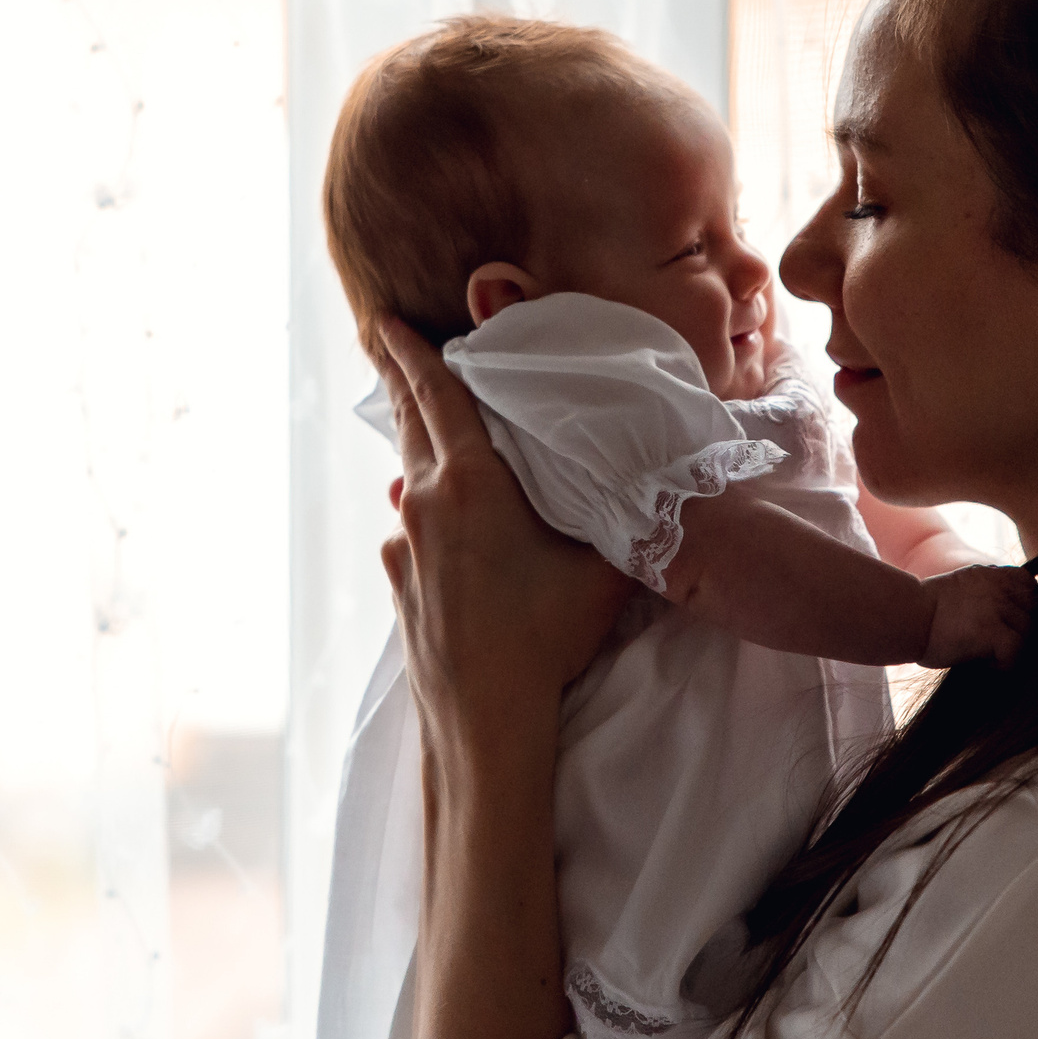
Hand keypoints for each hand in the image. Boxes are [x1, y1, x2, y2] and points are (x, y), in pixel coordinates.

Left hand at [375, 317, 632, 747]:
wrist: (484, 718)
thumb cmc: (547, 637)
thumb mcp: (601, 565)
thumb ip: (619, 510)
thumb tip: (650, 476)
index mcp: (470, 482)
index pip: (435, 395)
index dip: (412, 353)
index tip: (387, 321)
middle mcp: (425, 502)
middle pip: (409, 423)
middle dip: (402, 380)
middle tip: (392, 342)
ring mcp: (403, 543)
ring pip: (410, 474)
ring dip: (419, 444)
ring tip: (434, 426)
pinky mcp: (397, 579)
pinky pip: (411, 522)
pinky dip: (427, 503)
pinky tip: (451, 518)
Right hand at [918, 562, 1037, 668]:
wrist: (904, 617)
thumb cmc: (926, 612)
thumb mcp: (963, 587)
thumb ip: (990, 592)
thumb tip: (1015, 615)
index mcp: (992, 574)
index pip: (1029, 585)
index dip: (1023, 606)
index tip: (1005, 623)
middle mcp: (998, 586)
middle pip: (1034, 611)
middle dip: (1020, 630)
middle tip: (995, 644)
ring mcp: (997, 606)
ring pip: (1028, 633)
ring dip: (1012, 648)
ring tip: (987, 655)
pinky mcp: (992, 630)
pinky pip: (1017, 651)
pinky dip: (1004, 664)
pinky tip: (984, 663)